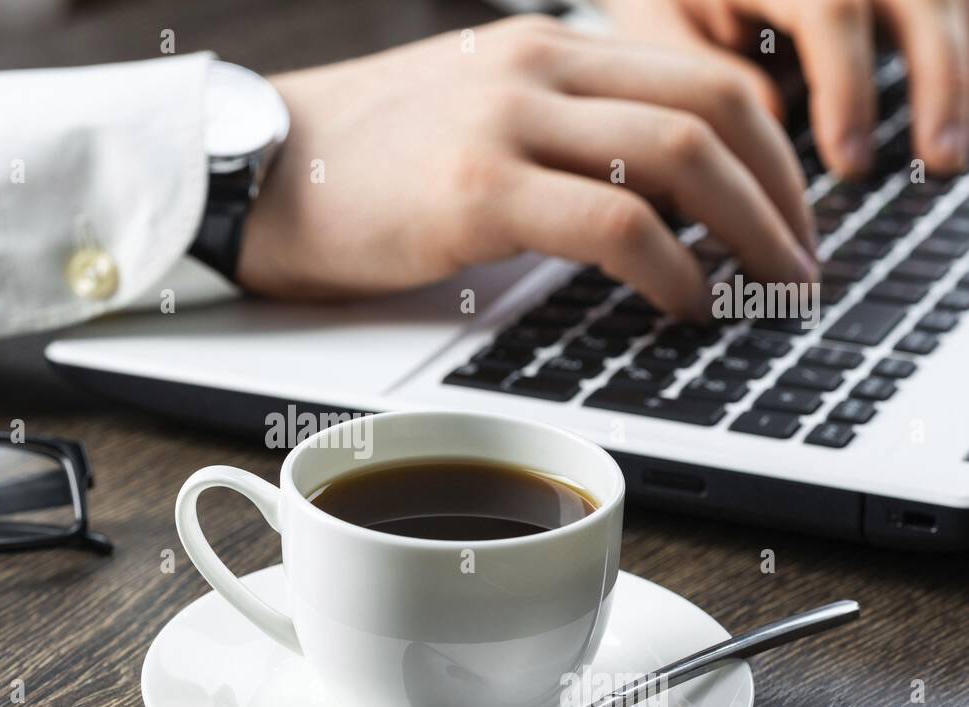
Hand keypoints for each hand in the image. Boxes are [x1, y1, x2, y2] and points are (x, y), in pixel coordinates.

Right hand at [238, 17, 815, 321]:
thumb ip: (559, 135)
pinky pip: (613, 221)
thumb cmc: (362, 165)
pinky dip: (671, 268)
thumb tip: (646, 197)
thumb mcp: (472, 118)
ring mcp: (506, 123)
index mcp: (544, 50)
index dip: (770, 151)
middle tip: (800, 261)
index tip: (788, 214)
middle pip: (713, 110)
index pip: (699, 79)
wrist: (259, 172)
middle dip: (782, 194)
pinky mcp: (476, 190)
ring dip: (748, 230)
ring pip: (680, 156)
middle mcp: (537, 68)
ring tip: (766, 288)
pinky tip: (683, 303)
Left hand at [602, 0, 968, 177]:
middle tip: (940, 160)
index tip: (849, 162)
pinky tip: (951, 122)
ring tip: (950, 156)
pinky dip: (953, 64)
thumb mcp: (662, 29)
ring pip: (944, 1)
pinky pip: (945, 13)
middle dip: (939, 78)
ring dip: (956, 75)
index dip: (847, 86)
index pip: (831, 7)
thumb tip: (773, 122)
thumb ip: (707, 73)